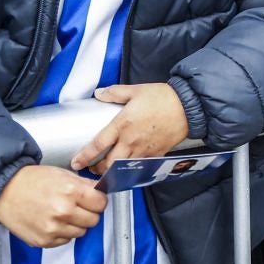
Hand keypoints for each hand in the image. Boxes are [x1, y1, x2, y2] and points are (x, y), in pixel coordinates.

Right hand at [0, 164, 107, 247]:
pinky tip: (51, 221)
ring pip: (80, 232)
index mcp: (71, 192)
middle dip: (88, 213)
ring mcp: (53, 229)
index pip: (101, 204)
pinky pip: (65, 241)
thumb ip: (84, 185)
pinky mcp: (44, 241)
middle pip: (93, 220)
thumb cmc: (32, 181)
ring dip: (75, 224)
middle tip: (78, 207)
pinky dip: (62, 233)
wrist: (5, 192)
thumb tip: (100, 192)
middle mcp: (63, 212)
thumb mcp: (62, 174)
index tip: (94, 200)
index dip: (98, 201)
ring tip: (61, 213)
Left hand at [70, 83, 189, 172]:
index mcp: (122, 124)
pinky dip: (131, 170)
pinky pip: (140, 167)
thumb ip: (114, 93)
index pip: (98, 145)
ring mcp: (144, 150)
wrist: (187, 106)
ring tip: (107, 171)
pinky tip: (128, 168)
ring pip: (123, 169)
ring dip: (113, 172)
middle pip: (109, 164)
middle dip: (98, 170)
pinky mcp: (155, 155)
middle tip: (91, 169)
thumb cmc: (162, 97)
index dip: (85, 156)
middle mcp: (131, 141)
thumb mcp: (135, 90)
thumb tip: (99, 93)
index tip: (75, 163)